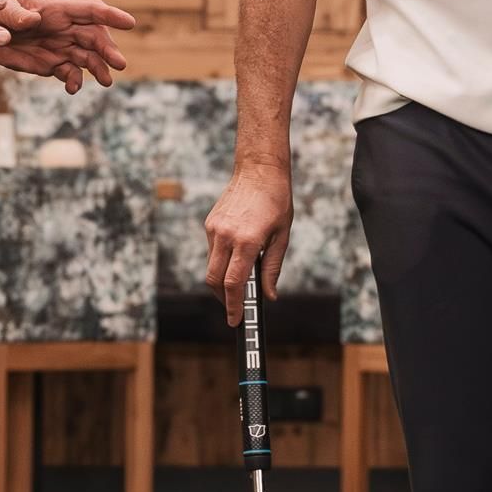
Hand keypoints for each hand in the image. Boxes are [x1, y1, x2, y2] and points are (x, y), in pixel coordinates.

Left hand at [0, 0, 137, 90]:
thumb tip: (32, 20)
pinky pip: (69, 73)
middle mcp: (63, 27)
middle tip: (118, 64)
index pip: (90, 10)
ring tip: (106, 82)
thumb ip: (16, 14)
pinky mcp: (50, 63)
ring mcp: (59, 46)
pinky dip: (74, 81)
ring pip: (87, 57)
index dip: (110, 15)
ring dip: (98, 68)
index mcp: (57, 8)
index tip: (129, 23)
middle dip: (108, 49)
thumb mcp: (0, 8)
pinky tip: (72, 88)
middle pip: (94, 37)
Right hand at [202, 164, 292, 325]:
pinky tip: (235, 258)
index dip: (234, 306)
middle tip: (235, 308)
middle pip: (215, 280)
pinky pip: (212, 251)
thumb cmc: (277, 202)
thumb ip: (272, 268)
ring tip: (238, 285)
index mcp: (247, 241)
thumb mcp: (282, 236)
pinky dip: (221, 262)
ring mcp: (215, 229)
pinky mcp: (210, 223)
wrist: (259, 170)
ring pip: (211, 267)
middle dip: (224, 299)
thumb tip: (268, 295)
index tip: (235, 321)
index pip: (234, 283)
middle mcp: (226, 236)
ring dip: (221, 281)